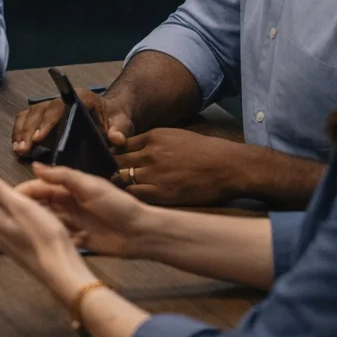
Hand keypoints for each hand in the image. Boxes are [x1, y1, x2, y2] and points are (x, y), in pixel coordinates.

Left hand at [0, 167, 90, 302]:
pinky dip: (13, 212)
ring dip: (1, 200)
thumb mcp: (20, 205)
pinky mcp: (17, 248)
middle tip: (1, 175)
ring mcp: (5, 242)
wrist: (60, 269)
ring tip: (17, 190)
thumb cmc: (42, 234)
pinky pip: (9, 225)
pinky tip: (28, 212)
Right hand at [12, 90, 134, 155]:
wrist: (110, 115)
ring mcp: (51, 108)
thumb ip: (120, 130)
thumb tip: (117, 138)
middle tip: (25, 149)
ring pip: (29, 114)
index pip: (59, 106)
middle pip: (40, 111)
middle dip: (29, 130)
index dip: (47, 121)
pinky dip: (19, 132)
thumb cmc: (115, 118)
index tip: (39, 137)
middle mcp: (61, 99)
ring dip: (21, 131)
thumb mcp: (123, 123)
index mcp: (81, 97)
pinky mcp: (44, 118)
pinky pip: (25, 120)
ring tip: (19, 150)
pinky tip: (17, 147)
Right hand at [14, 163, 149, 256]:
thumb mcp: (90, 186)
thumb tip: (34, 166)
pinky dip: (49, 239)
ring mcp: (73, 222)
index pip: (41, 187)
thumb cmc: (117, 205)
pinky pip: (59, 237)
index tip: (5, 199)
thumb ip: (63, 176)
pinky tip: (35, 244)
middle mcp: (69, 203)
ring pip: (48, 221)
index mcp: (70, 188)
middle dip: (26, 210)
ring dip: (36, 225)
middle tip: (6, 218)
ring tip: (16, 232)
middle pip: (41, 205)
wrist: (140, 233)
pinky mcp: (78, 238)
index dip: (24, 192)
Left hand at [113, 128, 246, 205]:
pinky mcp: (161, 193)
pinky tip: (131, 199)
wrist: (228, 166)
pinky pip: (134, 194)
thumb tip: (132, 150)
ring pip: (121, 178)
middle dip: (112, 169)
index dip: (114, 154)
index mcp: (153, 137)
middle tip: (108, 178)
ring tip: (117, 191)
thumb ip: (152, 142)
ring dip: (119, 184)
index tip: (111, 162)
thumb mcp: (175, 137)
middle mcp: (149, 153)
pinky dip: (130, 196)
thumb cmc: (205, 152)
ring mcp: (154, 173)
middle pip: (116, 161)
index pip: (119, 145)